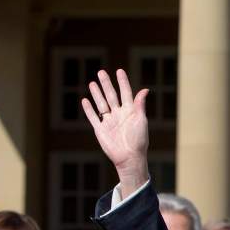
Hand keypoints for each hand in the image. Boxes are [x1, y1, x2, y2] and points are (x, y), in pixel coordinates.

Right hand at [82, 68, 150, 190]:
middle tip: (101, 72)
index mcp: (130, 111)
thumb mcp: (141, 120)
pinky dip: (88, 109)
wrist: (129, 158)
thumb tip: (145, 90)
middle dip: (106, 84)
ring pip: (101, 104)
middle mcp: (119, 115)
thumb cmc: (138, 140)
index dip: (123, 82)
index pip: (126, 93)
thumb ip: (140, 105)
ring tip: (92, 82)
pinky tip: (85, 100)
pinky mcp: (101, 130)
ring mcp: (109, 122)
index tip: (119, 71)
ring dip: (97, 94)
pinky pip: (93, 117)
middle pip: (111, 96)